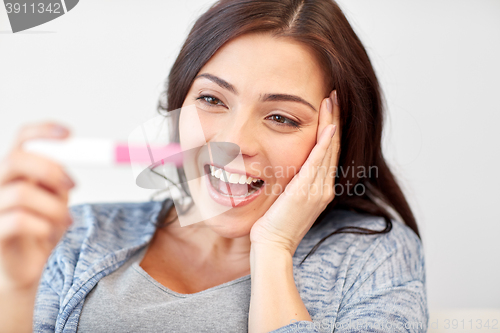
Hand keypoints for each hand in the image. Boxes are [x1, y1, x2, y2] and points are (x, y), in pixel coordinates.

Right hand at [0, 122, 74, 292]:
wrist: (28, 266)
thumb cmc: (42, 228)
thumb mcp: (56, 198)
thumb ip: (60, 180)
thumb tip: (84, 161)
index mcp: (15, 171)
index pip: (22, 139)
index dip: (43, 131)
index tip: (69, 134)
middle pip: (15, 159)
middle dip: (50, 170)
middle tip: (72, 186)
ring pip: (21, 193)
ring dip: (53, 207)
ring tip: (64, 221)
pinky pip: (18, 221)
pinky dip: (44, 227)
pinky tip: (49, 234)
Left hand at [249, 90, 340, 255]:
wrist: (272, 246)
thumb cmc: (273, 226)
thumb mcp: (286, 200)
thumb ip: (291, 184)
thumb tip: (285, 170)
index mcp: (319, 189)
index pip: (328, 153)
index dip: (330, 129)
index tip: (328, 109)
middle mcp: (323, 188)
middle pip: (333, 146)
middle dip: (334, 119)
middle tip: (334, 96)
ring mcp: (318, 190)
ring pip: (329, 149)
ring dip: (331, 122)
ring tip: (331, 100)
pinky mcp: (307, 191)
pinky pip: (319, 161)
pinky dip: (325, 142)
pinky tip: (329, 125)